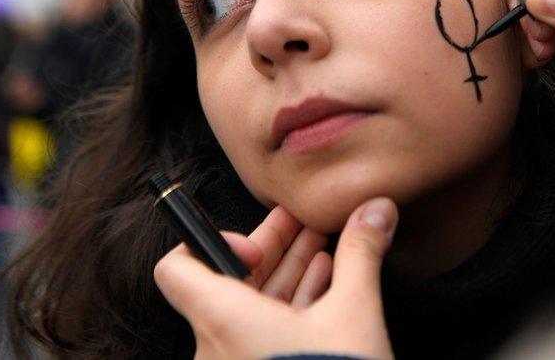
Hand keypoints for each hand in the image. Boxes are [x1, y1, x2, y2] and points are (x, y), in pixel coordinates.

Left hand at [154, 197, 398, 359]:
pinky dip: (290, 311)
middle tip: (305, 225)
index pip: (177, 268)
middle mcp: (216, 348)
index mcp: (223, 320)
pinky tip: (325, 289)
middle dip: (273, 249)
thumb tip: (377, 208)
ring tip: (326, 251)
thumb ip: (360, 254)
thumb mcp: (354, 312)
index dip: (211, 242)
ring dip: (288, 277)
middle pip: (228, 283)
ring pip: (251, 311)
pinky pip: (262, 338)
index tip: (257, 240)